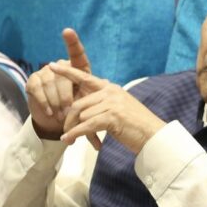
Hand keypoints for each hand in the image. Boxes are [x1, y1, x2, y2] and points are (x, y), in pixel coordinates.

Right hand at [25, 28, 91, 139]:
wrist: (59, 121)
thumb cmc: (79, 113)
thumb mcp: (91, 113)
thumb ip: (98, 118)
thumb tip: (103, 140)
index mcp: (80, 71)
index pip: (77, 54)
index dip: (72, 42)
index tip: (67, 30)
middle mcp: (62, 67)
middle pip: (65, 77)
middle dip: (68, 97)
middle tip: (70, 112)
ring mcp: (46, 73)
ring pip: (52, 85)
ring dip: (58, 102)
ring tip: (63, 116)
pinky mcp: (33, 81)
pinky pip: (39, 90)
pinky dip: (46, 103)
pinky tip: (52, 112)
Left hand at [49, 64, 165, 153]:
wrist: (154, 136)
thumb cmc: (138, 126)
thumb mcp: (121, 109)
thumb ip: (104, 105)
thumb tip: (84, 111)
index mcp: (111, 89)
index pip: (85, 78)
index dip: (67, 72)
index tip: (52, 66)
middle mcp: (110, 93)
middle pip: (78, 104)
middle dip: (68, 119)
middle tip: (65, 132)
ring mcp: (111, 104)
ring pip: (81, 115)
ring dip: (73, 129)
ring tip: (70, 139)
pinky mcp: (111, 117)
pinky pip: (86, 126)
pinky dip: (75, 134)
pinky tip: (69, 140)